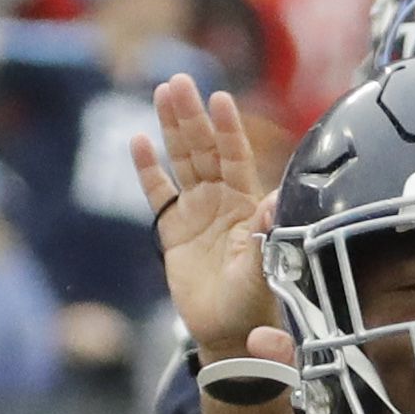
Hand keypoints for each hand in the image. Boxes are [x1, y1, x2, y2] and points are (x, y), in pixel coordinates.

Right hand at [132, 75, 288, 367]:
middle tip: (178, 81)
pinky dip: (148, 169)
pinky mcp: (172, 229)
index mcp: (246, 205)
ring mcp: (196, 211)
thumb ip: (266, 236)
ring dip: (172, 129)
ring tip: (162, 93)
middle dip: (191, 116)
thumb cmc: (254, 303)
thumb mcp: (262, 270)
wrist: (229, 332)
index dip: (228, 129)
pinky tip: (139, 141)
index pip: (235, 157)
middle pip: (203, 149)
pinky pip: (158, 193)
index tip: (220, 99)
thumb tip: (276, 201)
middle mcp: (221, 200)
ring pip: (181, 161)